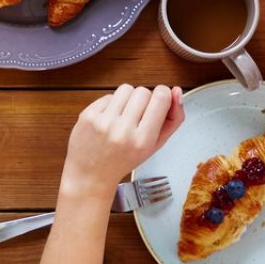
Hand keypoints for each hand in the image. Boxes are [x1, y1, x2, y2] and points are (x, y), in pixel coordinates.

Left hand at [60, 85, 183, 194]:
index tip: (161, 100)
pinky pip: (108, 95)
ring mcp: (103, 122)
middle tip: (139, 115)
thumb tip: (176, 91)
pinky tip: (110, 119)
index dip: (164, 94)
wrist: (91, 174)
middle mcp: (123, 130)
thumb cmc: (124, 160)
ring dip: (128, 98)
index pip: (161, 98)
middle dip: (145, 99)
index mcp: (143, 141)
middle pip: (143, 91)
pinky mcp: (88, 115)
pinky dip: (112, 104)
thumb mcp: (155, 146)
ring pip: (126, 89)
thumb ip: (173, 119)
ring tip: (125, 115)